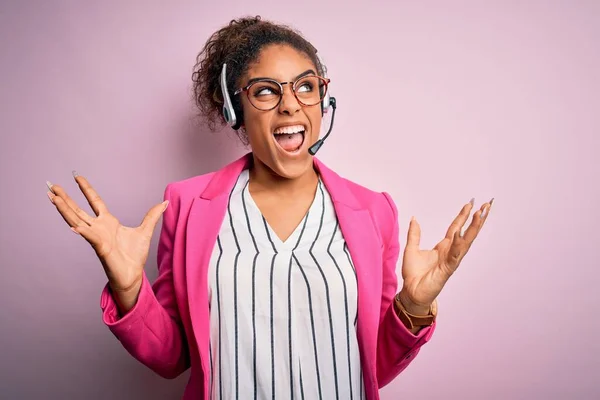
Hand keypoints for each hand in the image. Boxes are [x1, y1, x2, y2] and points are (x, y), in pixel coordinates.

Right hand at [46, 172, 167, 309]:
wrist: (133, 275)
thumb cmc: (135, 256)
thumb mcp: (146, 231)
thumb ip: (153, 216)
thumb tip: (165, 202)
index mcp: (108, 222)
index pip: (94, 201)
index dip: (86, 189)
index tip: (77, 177)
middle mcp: (99, 228)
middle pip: (78, 209)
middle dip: (65, 198)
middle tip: (52, 185)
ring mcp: (97, 238)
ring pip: (77, 221)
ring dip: (65, 210)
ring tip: (52, 198)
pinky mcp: (101, 248)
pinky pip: (90, 237)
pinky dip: (82, 231)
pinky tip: (73, 225)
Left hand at [398, 198, 492, 314]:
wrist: (411, 292)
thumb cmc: (413, 274)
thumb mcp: (411, 248)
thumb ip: (414, 234)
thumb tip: (414, 218)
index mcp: (444, 247)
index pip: (456, 227)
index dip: (463, 215)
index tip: (471, 203)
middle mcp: (450, 252)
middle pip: (467, 232)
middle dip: (477, 219)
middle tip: (486, 205)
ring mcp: (451, 260)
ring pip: (466, 241)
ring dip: (474, 228)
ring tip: (481, 214)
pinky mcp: (448, 269)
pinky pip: (455, 254)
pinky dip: (459, 243)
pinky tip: (462, 233)